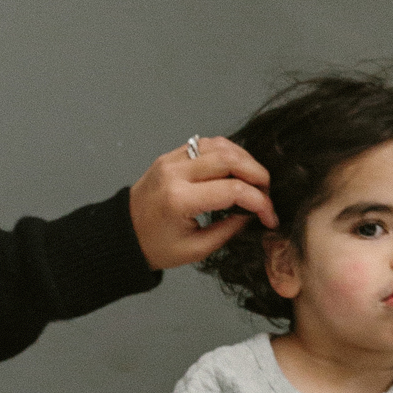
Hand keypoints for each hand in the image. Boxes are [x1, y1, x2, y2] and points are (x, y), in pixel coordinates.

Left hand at [128, 135, 275, 269]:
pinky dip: (228, 152)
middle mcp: (175, 173)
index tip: (270, 216)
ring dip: (245, 160)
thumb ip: (229, 230)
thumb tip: (253, 212)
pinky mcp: (171, 155)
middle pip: (230, 159)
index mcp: (179, 200)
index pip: (232, 190)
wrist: (122, 234)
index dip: (259, 202)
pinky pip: (206, 143)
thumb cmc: (156, 247)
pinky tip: (237, 168)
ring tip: (256, 181)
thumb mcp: (196, 249)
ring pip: (220, 145)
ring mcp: (171, 159)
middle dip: (257, 175)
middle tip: (267, 193)